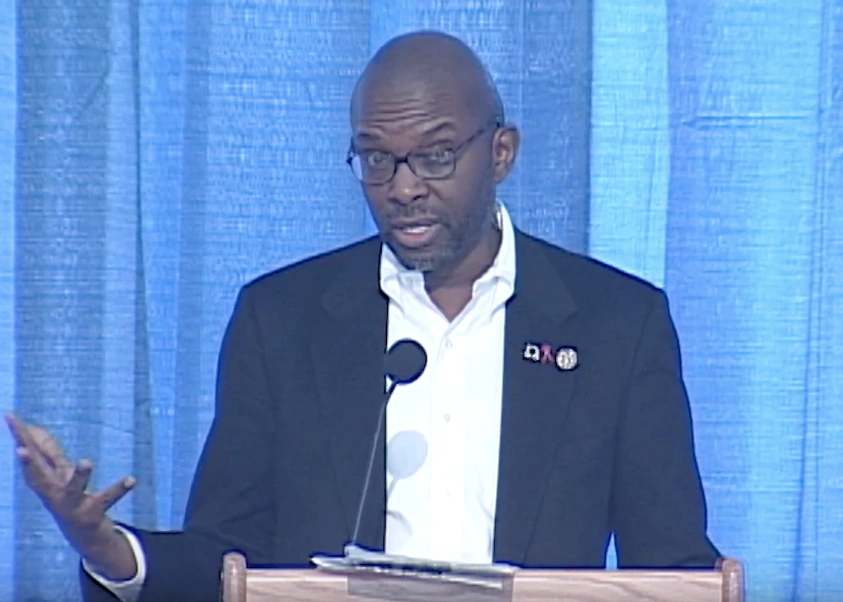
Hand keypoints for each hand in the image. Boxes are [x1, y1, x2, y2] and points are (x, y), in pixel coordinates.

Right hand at [6, 414, 138, 579]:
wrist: (83, 536)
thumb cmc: (67, 497)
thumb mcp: (57, 473)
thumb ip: (48, 451)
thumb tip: (34, 427)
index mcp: (45, 481)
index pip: (30, 455)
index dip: (19, 436)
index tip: (10, 417)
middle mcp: (54, 493)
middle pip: (38, 477)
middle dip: (28, 464)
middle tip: (19, 449)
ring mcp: (73, 504)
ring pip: (74, 489)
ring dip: (80, 476)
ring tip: (86, 461)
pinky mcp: (93, 512)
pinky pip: (107, 499)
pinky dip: (119, 490)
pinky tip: (132, 480)